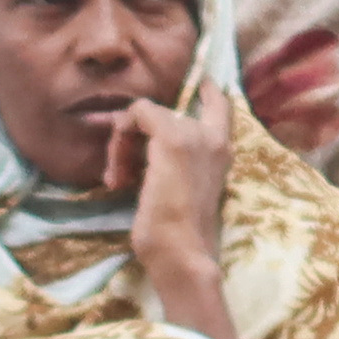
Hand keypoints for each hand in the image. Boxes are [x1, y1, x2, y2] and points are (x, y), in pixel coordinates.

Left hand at [99, 81, 237, 293]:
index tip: (202, 83)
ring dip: (123, 145)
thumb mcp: (179, 193)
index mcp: (221, 154)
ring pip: (146, 114)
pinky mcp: (172, 138)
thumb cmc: (178, 239)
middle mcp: (214, 139)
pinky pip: (137, 113)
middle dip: (135, 137)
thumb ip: (173, 166)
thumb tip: (145, 155)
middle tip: (124, 174)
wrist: (183, 255)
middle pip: (167, 112)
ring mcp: (194, 135)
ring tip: (120, 181)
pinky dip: (119, 139)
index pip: (220, 106)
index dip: (206, 92)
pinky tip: (118, 175)